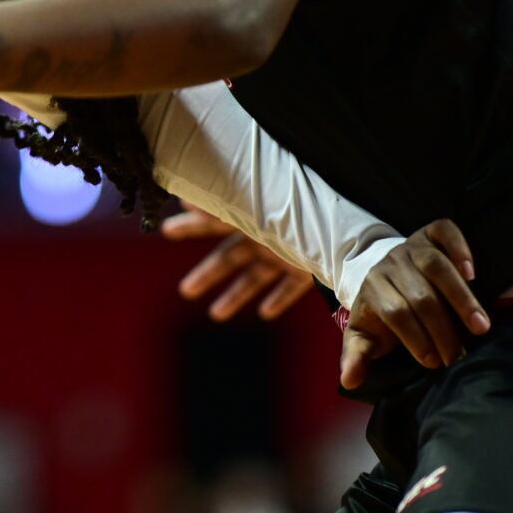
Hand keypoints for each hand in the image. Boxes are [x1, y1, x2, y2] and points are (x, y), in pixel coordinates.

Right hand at [165, 205, 315, 321]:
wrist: (345, 232)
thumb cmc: (300, 210)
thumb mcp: (256, 205)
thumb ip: (222, 205)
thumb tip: (187, 197)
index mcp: (251, 218)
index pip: (213, 222)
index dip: (190, 226)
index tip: (167, 231)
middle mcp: (265, 237)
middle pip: (230, 258)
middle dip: (208, 274)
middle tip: (185, 291)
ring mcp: (284, 254)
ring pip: (255, 278)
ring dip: (235, 296)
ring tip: (215, 315)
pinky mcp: (306, 269)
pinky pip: (290, 287)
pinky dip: (278, 299)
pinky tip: (267, 313)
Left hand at [339, 220, 487, 387]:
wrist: (381, 272)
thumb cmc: (380, 312)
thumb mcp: (364, 335)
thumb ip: (356, 356)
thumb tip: (349, 382)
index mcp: (372, 289)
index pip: (396, 313)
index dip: (415, 337)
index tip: (433, 362)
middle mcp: (391, 264)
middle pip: (420, 295)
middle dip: (442, 328)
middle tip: (460, 356)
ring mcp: (411, 247)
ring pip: (436, 266)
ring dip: (461, 297)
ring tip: (481, 327)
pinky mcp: (429, 233)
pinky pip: (444, 231)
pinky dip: (459, 247)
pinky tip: (472, 273)